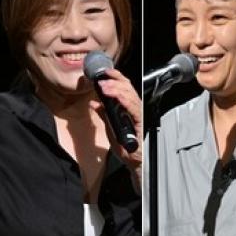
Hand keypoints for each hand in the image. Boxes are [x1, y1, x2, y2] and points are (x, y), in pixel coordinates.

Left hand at [89, 68, 142, 187]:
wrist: (135, 163)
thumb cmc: (126, 147)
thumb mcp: (110, 129)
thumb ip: (104, 115)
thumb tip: (94, 103)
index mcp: (128, 109)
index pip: (124, 88)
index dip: (115, 78)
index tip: (104, 72)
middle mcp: (135, 109)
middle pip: (128, 88)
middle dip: (114, 81)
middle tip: (101, 79)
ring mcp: (139, 115)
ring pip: (130, 96)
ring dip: (116, 89)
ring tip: (104, 86)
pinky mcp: (141, 123)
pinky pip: (133, 109)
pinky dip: (124, 101)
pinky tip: (116, 97)